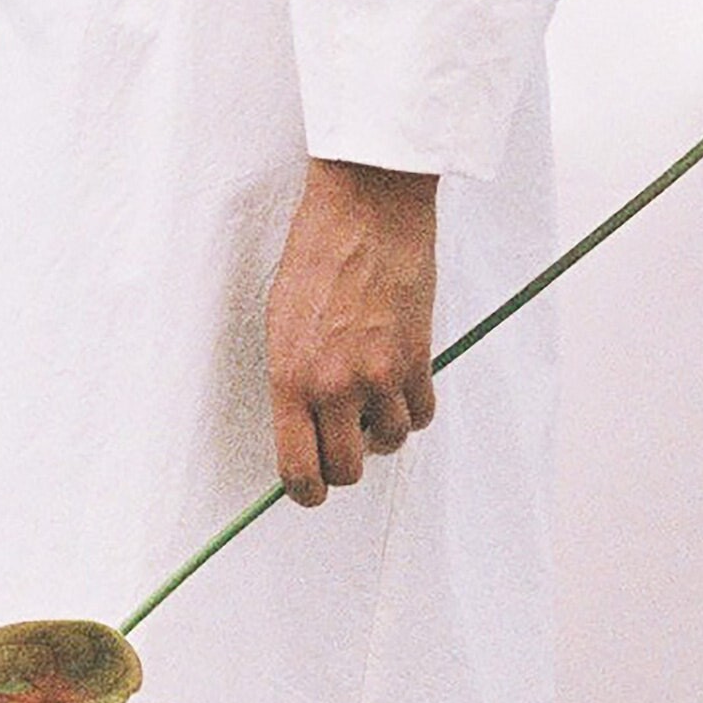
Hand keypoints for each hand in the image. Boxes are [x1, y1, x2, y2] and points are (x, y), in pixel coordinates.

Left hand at [265, 159, 438, 502]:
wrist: (365, 210)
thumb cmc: (316, 257)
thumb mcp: (281, 322)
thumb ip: (293, 380)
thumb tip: (304, 429)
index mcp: (289, 378)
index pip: (297, 469)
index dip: (306, 492)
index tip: (311, 491)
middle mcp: (334, 385)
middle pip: (346, 470)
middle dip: (344, 464)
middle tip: (344, 440)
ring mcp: (380, 374)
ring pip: (390, 442)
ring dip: (382, 429)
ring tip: (372, 395)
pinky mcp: (418, 358)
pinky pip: (422, 414)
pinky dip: (413, 407)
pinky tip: (400, 382)